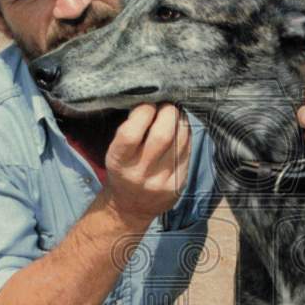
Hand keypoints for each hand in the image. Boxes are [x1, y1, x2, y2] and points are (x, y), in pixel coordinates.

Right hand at [103, 103, 191, 225]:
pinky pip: (188, 152)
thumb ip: (131, 128)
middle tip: (167, 104)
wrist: (130, 207)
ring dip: (180, 121)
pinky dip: (186, 136)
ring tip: (175, 115)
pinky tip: (180, 131)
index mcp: (119, 162)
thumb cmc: (123, 169)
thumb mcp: (115, 151)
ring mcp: (161, 181)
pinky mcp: (178, 185)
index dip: (143, 111)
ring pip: (180, 141)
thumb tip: (153, 98)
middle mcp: (140, 174)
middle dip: (168, 112)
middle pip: (162, 135)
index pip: (132, 132)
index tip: (148, 103)